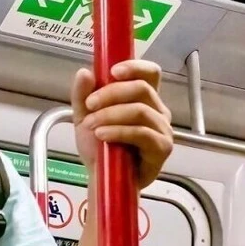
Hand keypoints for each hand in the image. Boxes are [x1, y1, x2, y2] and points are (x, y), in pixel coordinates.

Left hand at [72, 60, 172, 188]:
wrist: (100, 178)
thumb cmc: (98, 147)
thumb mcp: (83, 117)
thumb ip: (82, 95)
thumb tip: (84, 72)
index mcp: (143, 98)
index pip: (149, 73)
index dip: (135, 67)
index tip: (112, 71)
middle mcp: (157, 110)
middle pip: (142, 88)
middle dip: (111, 94)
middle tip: (89, 105)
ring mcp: (162, 129)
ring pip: (140, 110)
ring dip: (110, 115)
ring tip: (91, 125)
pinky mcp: (162, 148)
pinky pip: (142, 133)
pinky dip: (118, 131)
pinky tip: (102, 135)